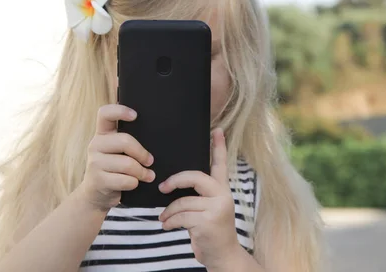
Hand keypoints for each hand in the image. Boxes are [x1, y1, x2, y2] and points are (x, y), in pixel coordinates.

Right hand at [77, 104, 154, 211]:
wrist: (96, 195)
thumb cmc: (114, 169)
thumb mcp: (116, 152)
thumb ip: (126, 142)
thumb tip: (154, 135)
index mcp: (102, 134)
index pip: (105, 113)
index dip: (120, 111)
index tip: (135, 115)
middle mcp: (95, 145)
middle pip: (125, 141)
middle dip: (142, 153)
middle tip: (150, 161)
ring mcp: (94, 163)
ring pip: (127, 164)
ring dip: (142, 172)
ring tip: (148, 176)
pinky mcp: (98, 180)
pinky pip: (126, 180)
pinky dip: (135, 183)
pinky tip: (135, 184)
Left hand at [158, 128, 242, 270]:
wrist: (222, 255)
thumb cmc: (209, 230)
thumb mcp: (206, 209)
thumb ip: (197, 195)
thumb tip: (170, 184)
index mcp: (222, 189)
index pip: (220, 164)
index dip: (218, 146)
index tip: (217, 129)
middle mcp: (223, 195)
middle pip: (195, 177)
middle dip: (175, 181)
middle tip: (162, 187)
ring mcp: (217, 208)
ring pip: (183, 201)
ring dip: (169, 212)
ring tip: (164, 219)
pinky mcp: (208, 222)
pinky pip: (181, 216)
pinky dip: (170, 222)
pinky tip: (168, 226)